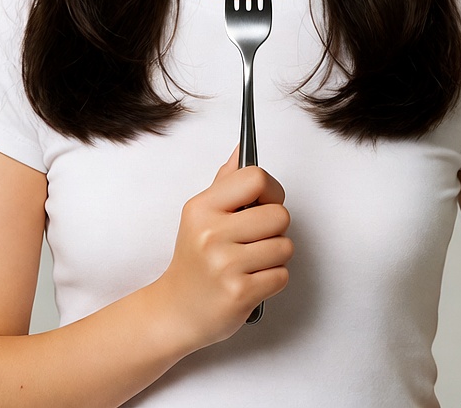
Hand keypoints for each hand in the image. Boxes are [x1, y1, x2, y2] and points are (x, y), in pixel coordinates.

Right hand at [151, 150, 292, 350]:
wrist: (175, 311)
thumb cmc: (193, 259)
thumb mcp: (200, 216)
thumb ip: (225, 182)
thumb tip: (241, 149)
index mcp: (202, 207)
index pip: (255, 178)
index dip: (271, 190)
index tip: (266, 201)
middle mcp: (211, 233)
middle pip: (279, 214)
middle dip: (276, 228)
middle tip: (257, 238)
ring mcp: (225, 265)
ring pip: (285, 246)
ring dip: (275, 256)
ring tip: (252, 261)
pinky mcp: (239, 293)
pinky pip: (282, 275)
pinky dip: (273, 279)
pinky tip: (251, 280)